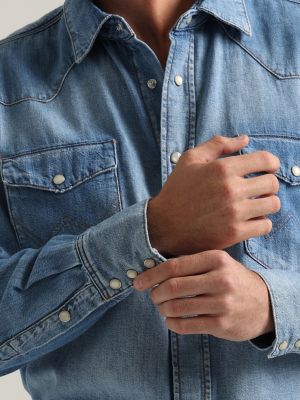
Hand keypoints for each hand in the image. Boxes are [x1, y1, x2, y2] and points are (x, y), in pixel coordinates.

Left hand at [133, 250, 274, 340]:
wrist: (265, 303)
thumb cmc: (232, 280)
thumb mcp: (217, 263)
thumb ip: (191, 264)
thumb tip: (153, 270)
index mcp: (215, 259)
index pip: (174, 265)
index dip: (151, 275)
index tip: (138, 282)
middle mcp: (220, 279)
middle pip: (173, 286)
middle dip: (155, 293)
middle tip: (152, 296)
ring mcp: (222, 303)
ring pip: (177, 307)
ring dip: (162, 309)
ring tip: (162, 308)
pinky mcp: (222, 324)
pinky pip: (186, 326)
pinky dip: (172, 324)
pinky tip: (171, 320)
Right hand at [147, 134, 280, 256]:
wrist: (163, 225)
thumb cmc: (177, 190)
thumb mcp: (190, 159)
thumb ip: (218, 144)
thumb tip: (244, 139)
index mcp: (222, 168)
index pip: (265, 160)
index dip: (272, 162)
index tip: (268, 168)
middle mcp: (230, 189)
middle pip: (272, 183)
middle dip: (268, 183)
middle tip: (258, 188)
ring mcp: (234, 213)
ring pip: (272, 204)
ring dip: (266, 203)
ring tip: (255, 204)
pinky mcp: (234, 233)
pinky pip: (265, 225)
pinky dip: (261, 222)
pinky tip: (249, 219)